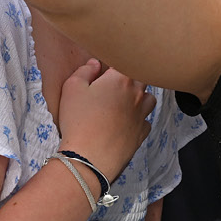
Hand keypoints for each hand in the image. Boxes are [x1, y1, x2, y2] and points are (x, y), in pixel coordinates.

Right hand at [56, 59, 155, 180]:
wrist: (90, 157)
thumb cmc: (79, 121)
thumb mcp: (72, 88)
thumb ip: (84, 71)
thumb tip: (95, 64)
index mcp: (121, 79)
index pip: (125, 63)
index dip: (115, 67)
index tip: (105, 73)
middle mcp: (136, 94)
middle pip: (140, 79)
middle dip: (129, 80)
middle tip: (112, 89)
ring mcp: (142, 113)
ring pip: (149, 98)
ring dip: (139, 98)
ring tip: (123, 105)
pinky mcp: (142, 132)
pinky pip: (146, 121)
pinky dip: (139, 120)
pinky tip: (126, 123)